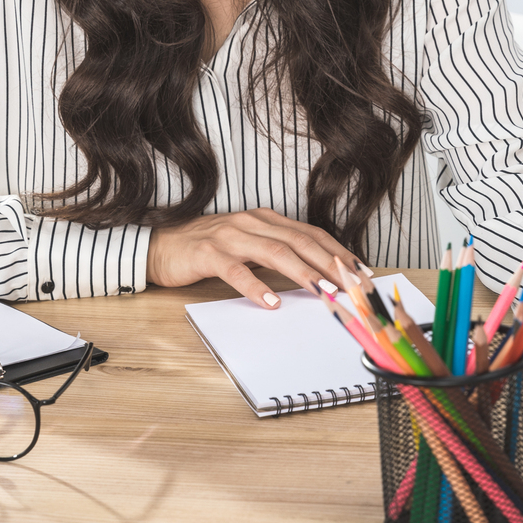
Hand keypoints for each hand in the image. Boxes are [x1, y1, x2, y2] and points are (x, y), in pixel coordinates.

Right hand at [147, 208, 359, 308]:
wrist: (160, 246)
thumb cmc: (208, 250)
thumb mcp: (249, 248)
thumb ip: (278, 255)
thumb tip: (317, 276)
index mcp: (265, 219)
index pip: (311, 234)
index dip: (338, 252)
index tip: (362, 272)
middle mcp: (252, 222)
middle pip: (300, 240)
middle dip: (330, 263)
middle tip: (353, 285)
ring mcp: (230, 236)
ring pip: (274, 252)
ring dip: (303, 272)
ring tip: (323, 291)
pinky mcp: (208, 253)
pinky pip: (236, 271)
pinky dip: (256, 286)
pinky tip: (271, 302)